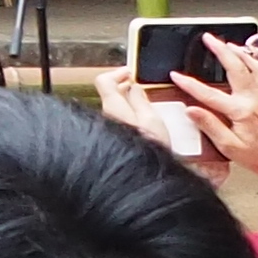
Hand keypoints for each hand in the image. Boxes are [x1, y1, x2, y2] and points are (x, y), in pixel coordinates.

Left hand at [98, 72, 226, 175]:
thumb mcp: (152, 120)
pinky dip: (134, 123)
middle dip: (128, 91)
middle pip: (111, 96)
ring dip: (133, 108)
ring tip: (154, 111)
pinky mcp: (116, 144)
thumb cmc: (148, 153)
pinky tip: (151, 130)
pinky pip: (123, 127)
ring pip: (118, 112)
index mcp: (113, 108)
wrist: (145, 184)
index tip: (132, 74)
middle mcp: (106, 119)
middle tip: (147, 92)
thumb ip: (141, 100)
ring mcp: (109, 132)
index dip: (117, 73)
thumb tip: (133, 85)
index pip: (103, 80)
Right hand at [179, 37, 257, 198]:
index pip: (208, 93)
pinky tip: (257, 53)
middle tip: (208, 39)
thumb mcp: (230, 148)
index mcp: (240, 111)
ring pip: (255, 64)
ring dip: (240, 52)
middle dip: (219, 50)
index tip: (176, 75)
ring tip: (228, 44)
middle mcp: (256, 98)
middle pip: (235, 67)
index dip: (189, 83)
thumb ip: (210, 127)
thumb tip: (191, 111)